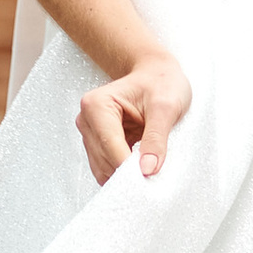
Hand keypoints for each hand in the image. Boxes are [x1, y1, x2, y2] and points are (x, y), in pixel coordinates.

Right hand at [78, 48, 192, 183]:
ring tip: (150, 168)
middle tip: (154, 175)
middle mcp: (87, 119)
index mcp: (97, 105)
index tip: (150, 179)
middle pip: (103, 161)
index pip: (109, 146)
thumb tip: (147, 170)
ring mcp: (91, 133)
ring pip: (103, 168)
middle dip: (128, 173)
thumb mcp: (166, 107)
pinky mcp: (98, 143)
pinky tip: (142, 165)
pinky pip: (108, 167)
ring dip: (125, 175)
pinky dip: (124, 172)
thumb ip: (156, 139)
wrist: (157, 74)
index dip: (130, 167)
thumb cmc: (160, 82)